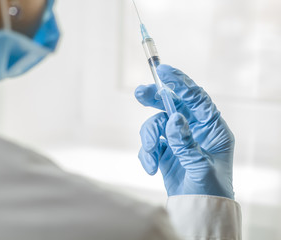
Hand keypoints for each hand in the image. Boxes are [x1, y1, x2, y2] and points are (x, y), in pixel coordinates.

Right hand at [135, 65, 234, 198]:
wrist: (198, 208)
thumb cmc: (210, 188)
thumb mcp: (201, 165)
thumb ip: (186, 142)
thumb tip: (173, 119)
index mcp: (211, 128)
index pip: (196, 98)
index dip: (180, 82)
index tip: (162, 71)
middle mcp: (194, 129)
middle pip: (172, 103)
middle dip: (155, 98)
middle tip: (140, 93)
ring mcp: (177, 138)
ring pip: (156, 124)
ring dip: (149, 137)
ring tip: (150, 153)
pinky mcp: (164, 149)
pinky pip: (149, 142)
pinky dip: (146, 153)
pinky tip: (151, 168)